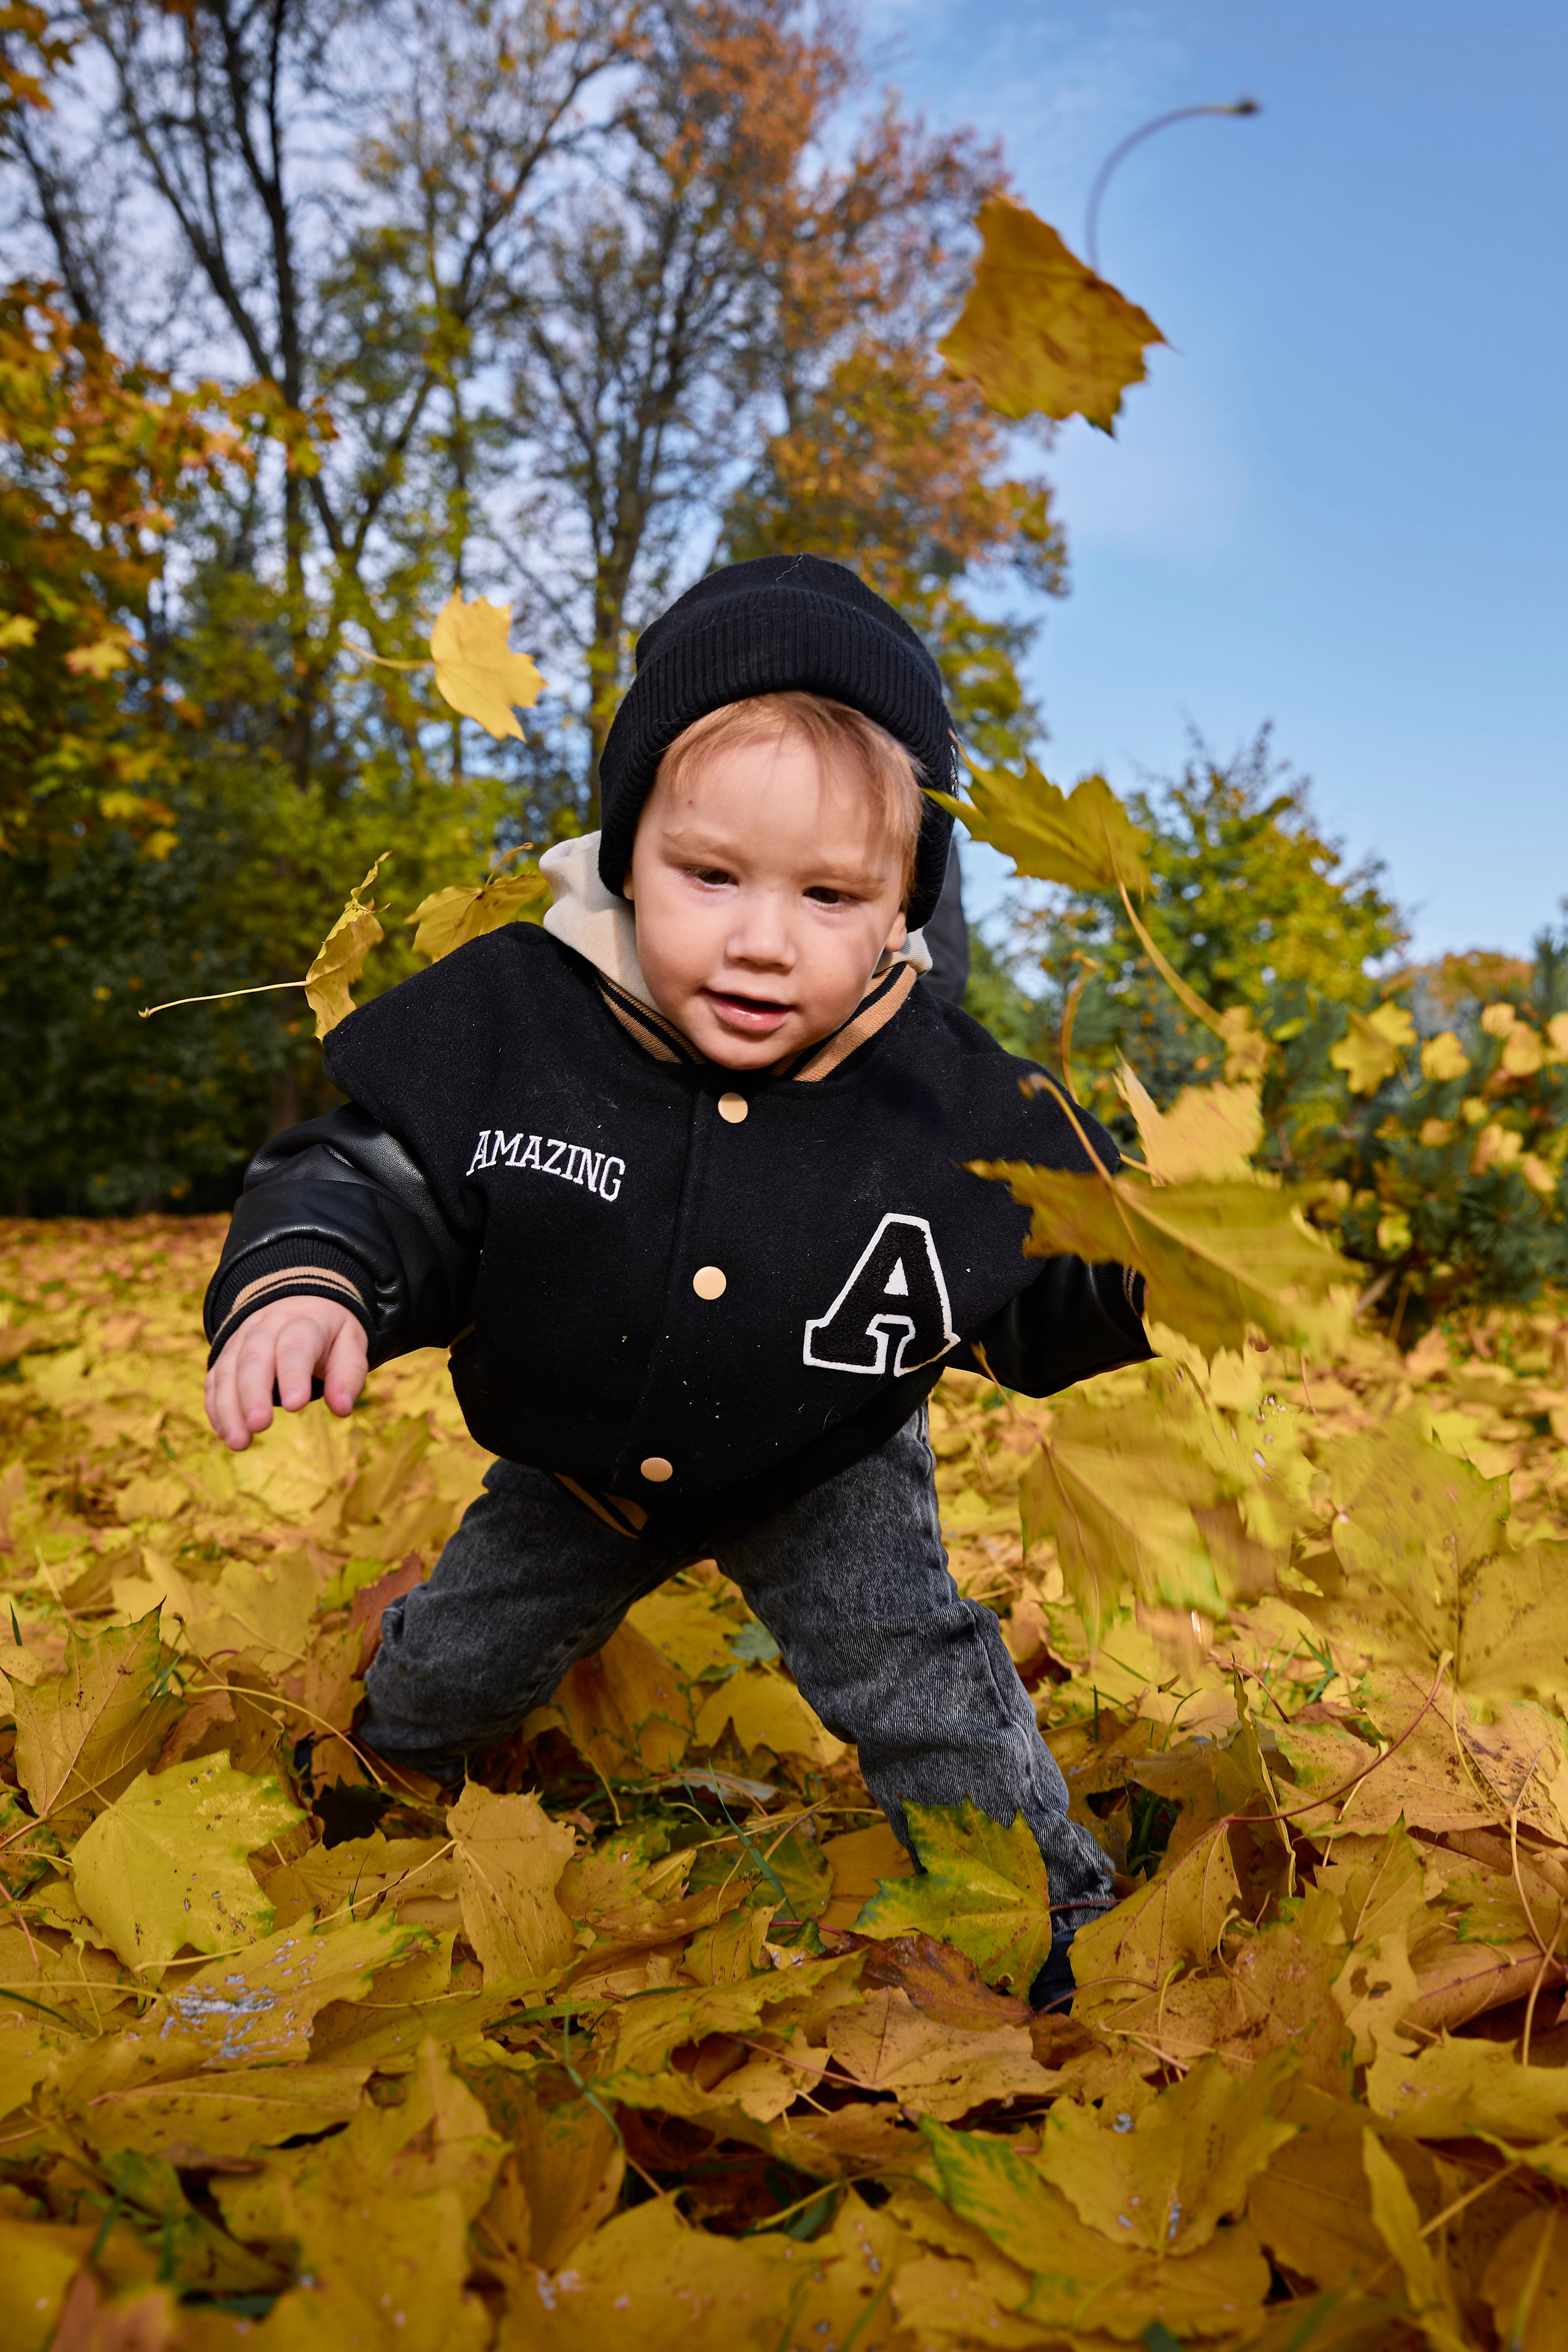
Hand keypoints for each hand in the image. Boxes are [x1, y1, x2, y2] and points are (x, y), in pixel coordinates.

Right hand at [204, 1296, 367, 1451]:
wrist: (299, 1302)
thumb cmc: (329, 1332)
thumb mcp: (351, 1342)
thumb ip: (348, 1374)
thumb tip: (342, 1409)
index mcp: (303, 1322)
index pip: (295, 1346)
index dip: (293, 1374)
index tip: (295, 1405)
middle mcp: (266, 1328)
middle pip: (254, 1358)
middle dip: (253, 1393)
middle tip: (259, 1425)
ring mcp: (241, 1340)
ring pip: (228, 1370)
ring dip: (230, 1408)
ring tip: (239, 1442)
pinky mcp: (226, 1355)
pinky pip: (215, 1379)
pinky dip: (217, 1407)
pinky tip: (226, 1433)